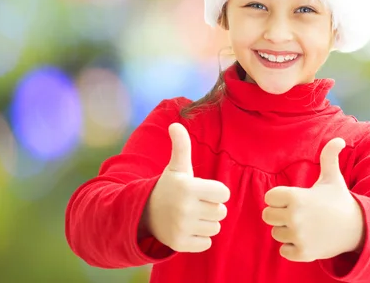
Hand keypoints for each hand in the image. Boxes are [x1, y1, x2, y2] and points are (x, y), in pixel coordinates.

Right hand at [141, 123, 230, 252]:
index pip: (224, 193)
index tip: (202, 189)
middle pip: (221, 211)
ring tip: (191, 215)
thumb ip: (181, 146)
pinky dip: (200, 238)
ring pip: (215, 228)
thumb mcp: (177, 166)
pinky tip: (188, 229)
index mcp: (188, 187)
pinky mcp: (180, 244)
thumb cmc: (170, 186)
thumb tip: (175, 125)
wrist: (145, 213)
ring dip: (207, 222)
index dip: (216, 191)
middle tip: (196, 203)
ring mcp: (182, 227)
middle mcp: (185, 208)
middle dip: (212, 207)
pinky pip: (207, 243)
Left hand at [262, 138, 363, 261]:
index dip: (279, 197)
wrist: (358, 228)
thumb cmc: (340, 200)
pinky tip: (305, 239)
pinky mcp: (303, 253)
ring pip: (275, 233)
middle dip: (279, 214)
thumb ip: (329, 157)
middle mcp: (295, 217)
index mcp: (297, 197)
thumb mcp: (333, 178)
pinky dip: (291, 247)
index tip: (293, 198)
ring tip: (303, 225)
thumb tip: (338, 139)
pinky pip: (283, 251)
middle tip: (296, 212)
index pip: (269, 197)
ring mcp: (299, 236)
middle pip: (267, 216)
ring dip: (286, 230)